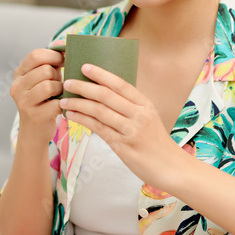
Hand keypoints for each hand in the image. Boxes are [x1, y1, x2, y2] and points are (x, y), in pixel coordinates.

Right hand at [10, 48, 64, 146]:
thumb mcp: (41, 81)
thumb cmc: (43, 102)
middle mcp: (17, 87)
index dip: (53, 55)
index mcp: (19, 74)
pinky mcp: (33, 116)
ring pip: (49, 85)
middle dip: (58, 76)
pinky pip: (56, 103)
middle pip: (45, 70)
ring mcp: (23, 102)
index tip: (64, 60)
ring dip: (60, 89)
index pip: (35, 55)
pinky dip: (64, 103)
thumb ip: (50, 66)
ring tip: (60, 95)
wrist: (34, 132)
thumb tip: (66, 49)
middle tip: (59, 84)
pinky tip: (63, 106)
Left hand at [60, 63, 184, 189]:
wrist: (170, 167)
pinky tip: (71, 115)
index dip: (101, 74)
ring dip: (78, 103)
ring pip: (99, 111)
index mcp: (145, 104)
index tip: (85, 67)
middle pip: (106, 95)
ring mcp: (131, 130)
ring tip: (64, 100)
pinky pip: (98, 128)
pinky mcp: (123, 146)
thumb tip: (102, 95)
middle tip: (67, 82)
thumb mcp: (148, 119)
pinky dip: (82, 119)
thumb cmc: (156, 143)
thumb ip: (129, 107)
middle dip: (83, 87)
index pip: (120, 84)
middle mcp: (139, 114)